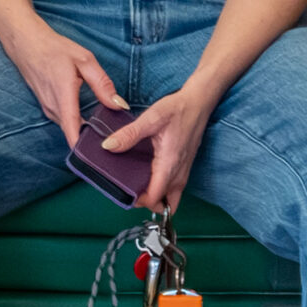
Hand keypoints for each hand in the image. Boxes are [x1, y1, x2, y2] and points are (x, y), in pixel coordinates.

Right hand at [0, 19, 126, 147]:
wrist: (25, 43)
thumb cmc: (54, 49)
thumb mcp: (84, 60)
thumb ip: (102, 84)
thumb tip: (118, 105)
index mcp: (63, 95)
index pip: (72, 129)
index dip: (83, 146)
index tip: (98, 158)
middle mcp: (53, 106)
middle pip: (73, 132)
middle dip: (91, 140)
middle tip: (116, 143)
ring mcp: (47, 107)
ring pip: (68, 126)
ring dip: (83, 131)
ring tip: (106, 133)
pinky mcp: (46, 106)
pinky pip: (63, 120)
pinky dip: (76, 123)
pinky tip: (90, 120)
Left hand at [104, 79, 216, 213]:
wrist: (198, 103)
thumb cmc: (177, 110)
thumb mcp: (150, 119)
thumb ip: (129, 134)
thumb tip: (108, 147)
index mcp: (170, 164)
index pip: (156, 196)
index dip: (141, 201)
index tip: (125, 194)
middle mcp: (179, 172)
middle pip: (164, 202)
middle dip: (147, 203)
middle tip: (129, 192)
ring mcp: (184, 170)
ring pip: (171, 197)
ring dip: (156, 199)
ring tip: (136, 188)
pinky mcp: (184, 166)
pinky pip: (174, 188)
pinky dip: (163, 190)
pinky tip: (147, 178)